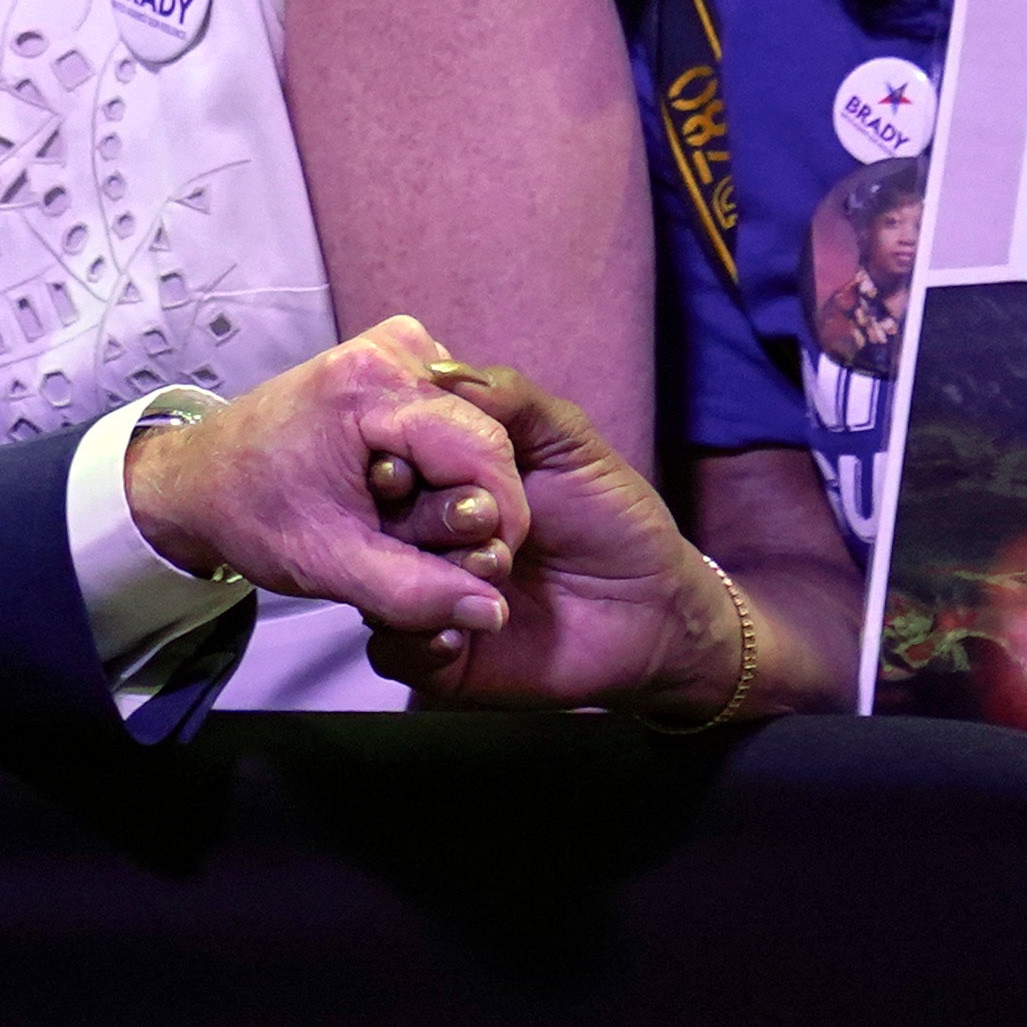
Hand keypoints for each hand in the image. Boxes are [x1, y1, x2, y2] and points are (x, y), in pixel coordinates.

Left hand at [118, 316, 529, 653]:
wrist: (199, 478)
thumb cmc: (253, 512)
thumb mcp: (330, 564)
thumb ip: (414, 591)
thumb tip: (492, 610)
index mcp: (373, 382)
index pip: (484, 451)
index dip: (498, 520)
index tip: (476, 573)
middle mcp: (399, 345)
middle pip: (482, 439)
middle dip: (464, 506)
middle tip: (415, 547)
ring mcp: (402, 345)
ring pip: (472, 433)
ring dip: (450, 489)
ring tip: (393, 519)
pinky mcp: (401, 358)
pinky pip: (451, 422)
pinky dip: (435, 466)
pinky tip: (392, 491)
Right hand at [365, 360, 787, 717]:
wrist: (652, 610)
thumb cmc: (612, 516)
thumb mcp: (569, 442)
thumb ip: (510, 399)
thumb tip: (435, 369)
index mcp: (443, 479)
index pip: (388, 460)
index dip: (391, 457)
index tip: (406, 464)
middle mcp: (424, 534)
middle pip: (375, 523)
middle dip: (419, 518)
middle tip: (478, 521)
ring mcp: (427, 594)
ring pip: (375, 586)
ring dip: (423, 578)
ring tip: (491, 573)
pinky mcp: (439, 656)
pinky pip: (394, 651)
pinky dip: (419, 640)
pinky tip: (459, 631)